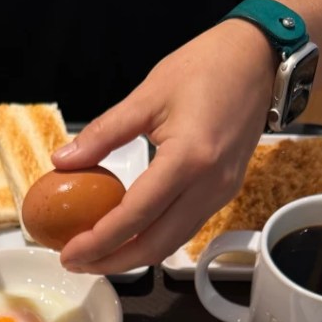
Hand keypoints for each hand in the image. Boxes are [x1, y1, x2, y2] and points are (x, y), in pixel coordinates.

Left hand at [53, 20, 275, 273]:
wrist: (259, 59)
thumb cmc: (206, 66)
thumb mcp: (147, 95)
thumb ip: (103, 133)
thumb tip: (62, 162)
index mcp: (188, 159)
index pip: (135, 216)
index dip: (99, 241)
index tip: (69, 253)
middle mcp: (208, 186)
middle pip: (154, 246)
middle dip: (113, 262)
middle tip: (77, 263)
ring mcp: (220, 194)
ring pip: (171, 244)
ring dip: (132, 257)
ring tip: (97, 254)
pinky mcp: (224, 194)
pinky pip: (184, 229)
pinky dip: (153, 240)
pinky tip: (128, 235)